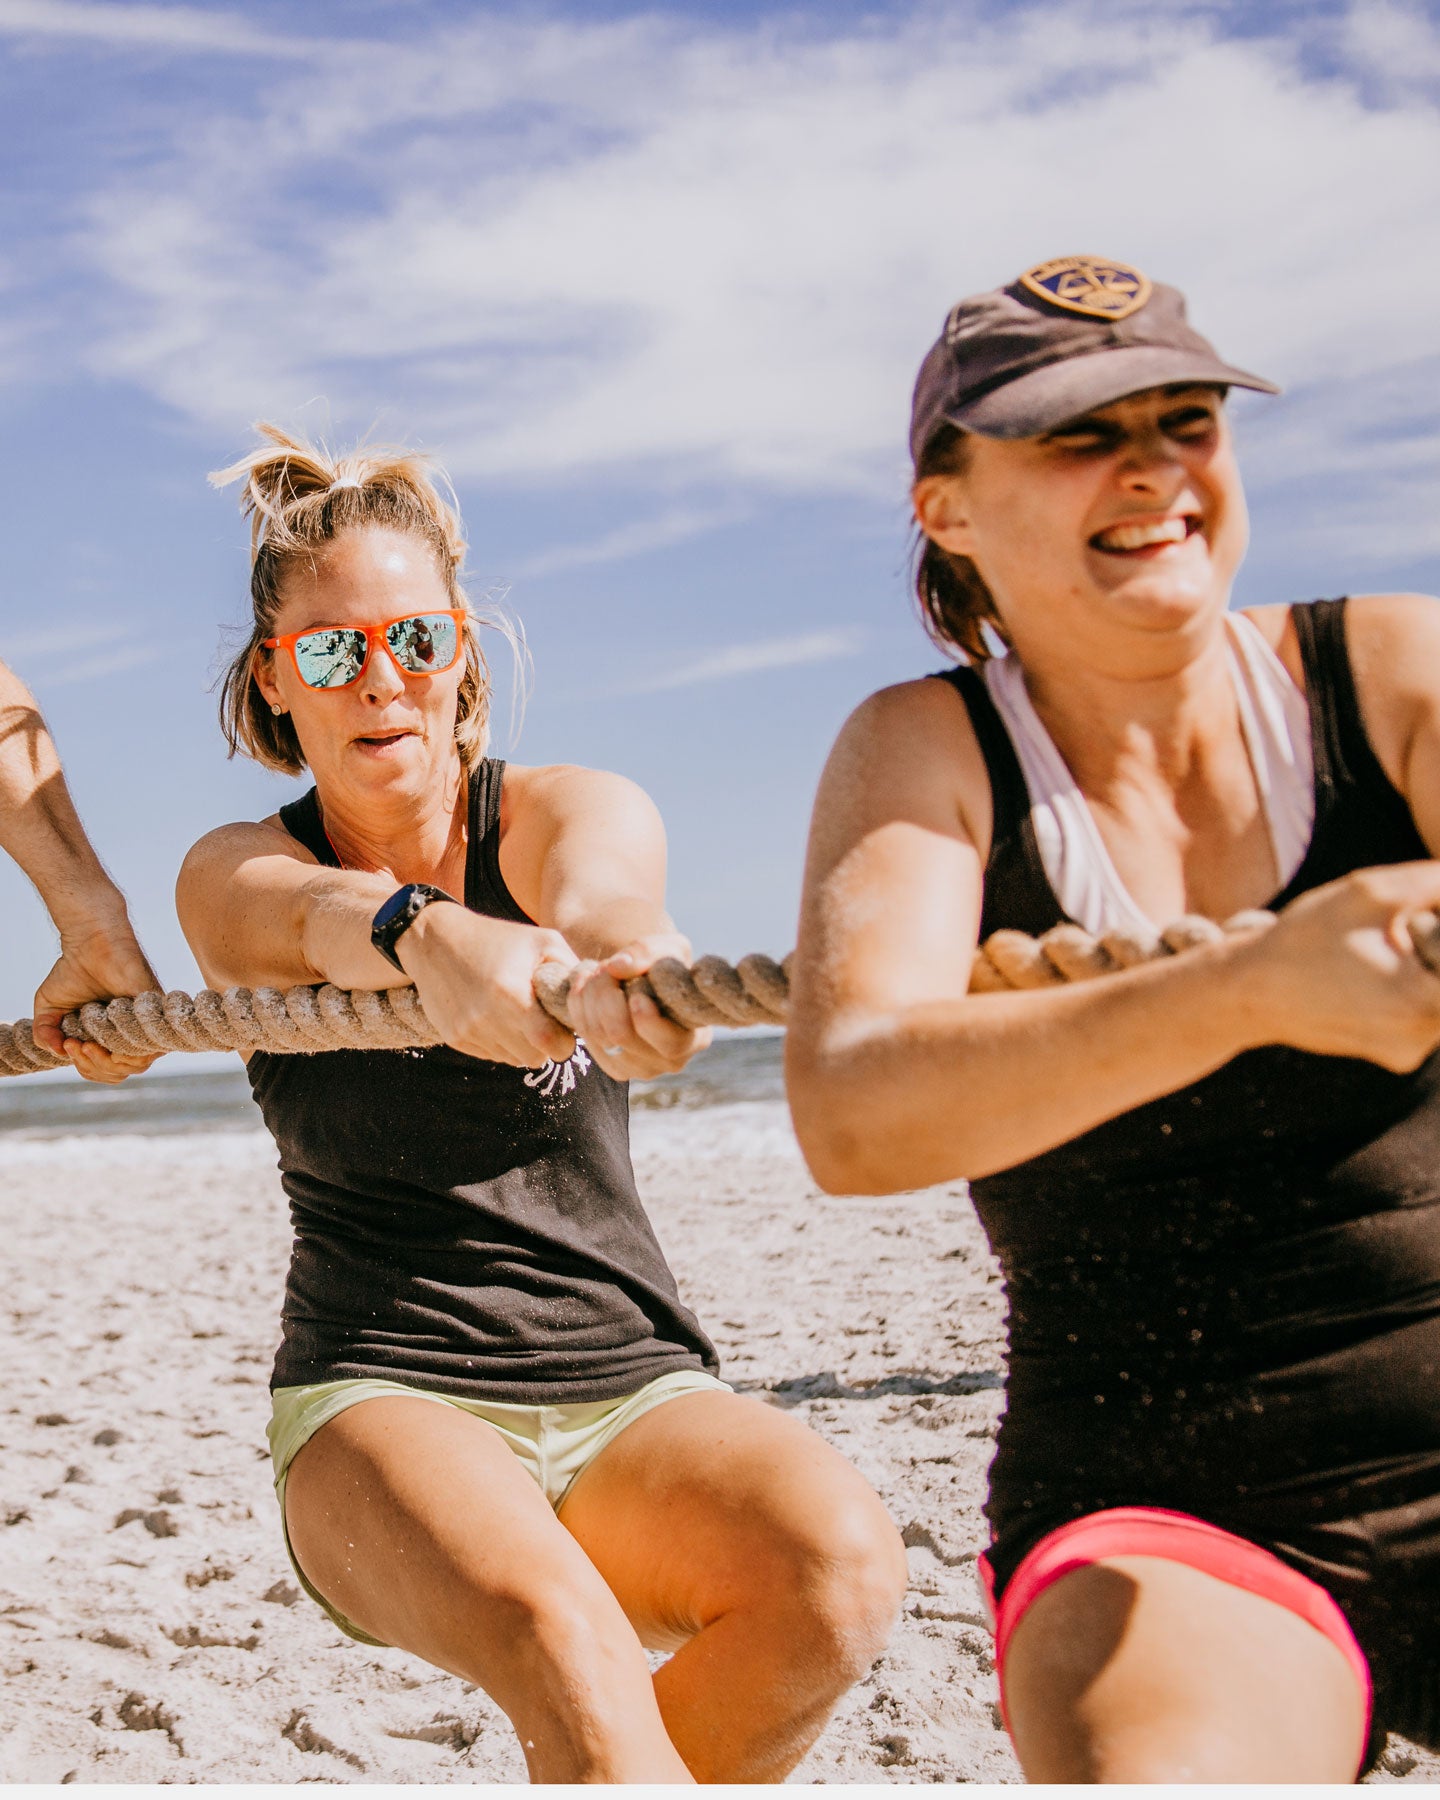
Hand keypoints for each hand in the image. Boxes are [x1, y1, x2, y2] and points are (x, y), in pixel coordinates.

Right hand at [32, 912, 162, 1084]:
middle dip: (92, 1066)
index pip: (107, 1070)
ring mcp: (146, 1023)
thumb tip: (58, 1053)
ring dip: (104, 1061)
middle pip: (121, 1072)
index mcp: (112, 1036)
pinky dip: (123, 1050)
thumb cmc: (73, 972)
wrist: (90, 942)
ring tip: (83, 1043)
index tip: (68, 1046)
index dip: (86, 1067)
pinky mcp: (155, 1011)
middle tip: (74, 1045)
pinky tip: (99, 1038)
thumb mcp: (49, 1009)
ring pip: (136, 1065)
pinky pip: (151, 1046)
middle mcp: (132, 1032)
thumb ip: (45, 1034)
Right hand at [401, 904, 578, 1068]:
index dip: (563, 1041)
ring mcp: (467, 1031)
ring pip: (512, 1059)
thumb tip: (593, 998)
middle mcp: (486, 1019)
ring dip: (520, 1043)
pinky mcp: (453, 1038)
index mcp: (511, 995)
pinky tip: (494, 1015)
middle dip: (544, 1044)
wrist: (436, 941)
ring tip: (515, 1013)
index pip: (551, 1045)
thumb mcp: (541, 940)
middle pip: (533, 1058)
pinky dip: (499, 1042)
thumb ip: (570, 969)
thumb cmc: (497, 938)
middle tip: (542, 1021)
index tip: (563, 1029)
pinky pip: (490, 1054)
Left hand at [564, 933, 711, 1081]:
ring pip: (598, 1035)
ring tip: (597, 971)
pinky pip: (584, 1036)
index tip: (636, 992)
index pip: (670, 1042)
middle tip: (606, 966)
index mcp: (695, 1038)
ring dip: (590, 995)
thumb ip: (648, 952)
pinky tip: (586, 985)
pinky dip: (578, 1006)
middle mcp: (670, 1062)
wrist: (647, 983)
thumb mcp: (669, 947)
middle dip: (605, 993)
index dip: (647, 1019)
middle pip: (621, 1035)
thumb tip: (617, 966)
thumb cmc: (666, 966)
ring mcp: (638, 1069)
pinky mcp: (613, 1067)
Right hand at [1236, 862, 1439, 1070]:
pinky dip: (1411, 987)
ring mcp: (1411, 1053)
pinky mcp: (1398, 1056)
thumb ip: (1433, 881)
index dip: (1434, 927)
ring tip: (1374, 954)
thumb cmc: (1304, 939)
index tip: (1410, 920)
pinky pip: (1425, 1014)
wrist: (1249, 992)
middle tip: (1397, 931)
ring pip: (1439, 992)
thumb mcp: (1370, 892)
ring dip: (1425, 965)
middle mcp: (1425, 1039)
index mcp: (1424, 1001)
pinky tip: (1368, 977)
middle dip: (1433, 942)